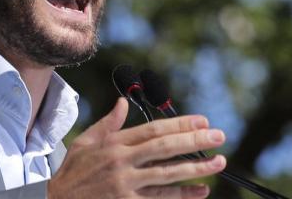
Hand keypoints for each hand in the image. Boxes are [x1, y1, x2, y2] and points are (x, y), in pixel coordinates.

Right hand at [47, 98, 227, 197]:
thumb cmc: (72, 173)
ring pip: (167, 174)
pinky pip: (160, 198)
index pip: (153, 129)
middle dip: (194, 141)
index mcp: (114, 143)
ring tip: (218, 162)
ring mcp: (124, 184)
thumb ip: (108, 124)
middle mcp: (121, 161)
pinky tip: (201, 190)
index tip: (202, 121)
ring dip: (195, 168)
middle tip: (219, 136)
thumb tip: (122, 103)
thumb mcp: (85, 143)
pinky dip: (182, 194)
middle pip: (164, 148)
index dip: (179, 124)